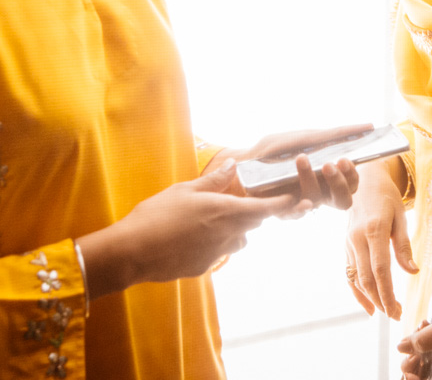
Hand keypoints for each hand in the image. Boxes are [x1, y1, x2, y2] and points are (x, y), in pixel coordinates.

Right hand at [77, 160, 303, 298]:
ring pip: (238, 240)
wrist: (134, 252)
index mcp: (225, 211)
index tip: (298, 200)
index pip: (266, 209)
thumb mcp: (184, 189)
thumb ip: (213, 180)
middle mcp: (227, 234)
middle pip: (254, 224)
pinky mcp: (204, 267)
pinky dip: (213, 243)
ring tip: (212, 219)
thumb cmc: (157, 214)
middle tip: (245, 201)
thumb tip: (234, 164)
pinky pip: (218, 252)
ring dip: (235, 230)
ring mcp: (217, 253)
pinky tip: (190, 237)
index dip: (284, 205)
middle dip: (254, 213)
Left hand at [238, 125, 367, 211]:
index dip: (352, 175)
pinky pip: (294, 214)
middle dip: (340, 183)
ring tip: (301, 159)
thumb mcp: (305, 137)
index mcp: (328, 178)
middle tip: (329, 164)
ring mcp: (302, 203)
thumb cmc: (277, 149)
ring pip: (317, 202)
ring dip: (311, 179)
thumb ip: (333, 135)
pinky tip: (294, 196)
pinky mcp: (283, 210)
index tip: (346, 158)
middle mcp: (319, 193)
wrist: (244, 160)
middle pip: (343, 200)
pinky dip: (297, 206)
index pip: (352, 183)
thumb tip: (368, 126)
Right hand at [344, 157, 416, 318]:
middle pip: (366, 278)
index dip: (387, 293)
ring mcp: (348, 243)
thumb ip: (404, 245)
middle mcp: (357, 239)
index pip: (380, 269)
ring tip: (386, 312)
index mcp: (373, 230)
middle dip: (381, 300)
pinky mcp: (346, 246)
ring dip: (370, 298)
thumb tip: (413, 271)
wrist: (363, 181)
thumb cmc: (386, 197)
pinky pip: (349, 272)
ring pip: (356, 278)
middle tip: (396, 315)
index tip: (396, 310)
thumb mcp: (400, 216)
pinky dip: (356, 291)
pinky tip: (368, 304)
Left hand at [396, 261, 431, 379]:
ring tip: (419, 329)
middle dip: (413, 363)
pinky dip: (421, 334)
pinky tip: (423, 323)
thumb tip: (401, 348)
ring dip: (416, 346)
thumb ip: (426, 338)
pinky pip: (428, 340)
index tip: (408, 372)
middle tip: (410, 346)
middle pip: (426, 372)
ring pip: (424, 356)